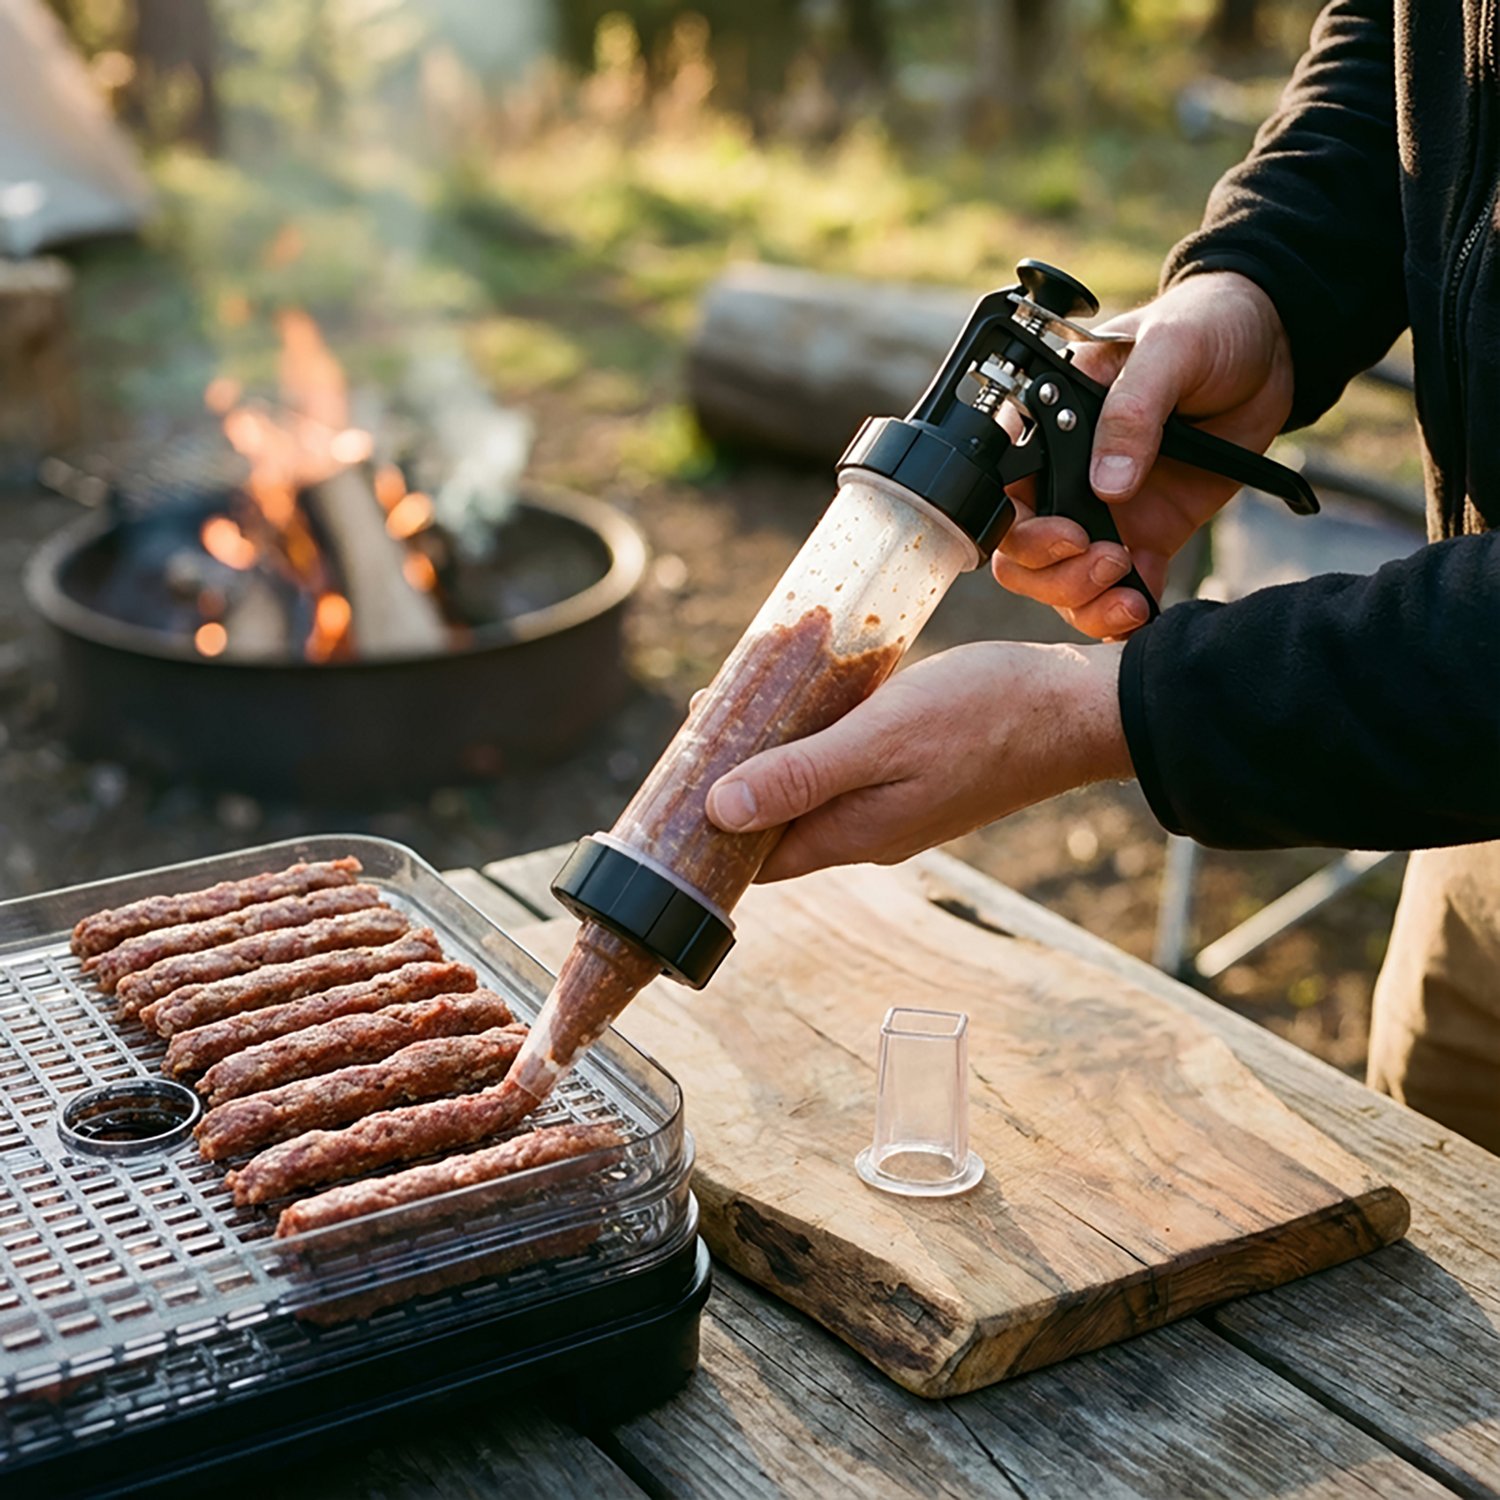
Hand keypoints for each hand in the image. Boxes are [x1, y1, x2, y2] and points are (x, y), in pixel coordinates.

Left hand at [704, 641, 1128, 881]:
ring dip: (777, 752)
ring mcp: (899, 806)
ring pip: (814, 789)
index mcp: (854, 833)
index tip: (670, 787)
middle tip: (705, 718)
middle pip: (779, 821)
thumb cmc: (986, 717)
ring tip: (744, 698)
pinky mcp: (921, 776)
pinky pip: (850, 766)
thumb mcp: (881, 739)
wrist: (1080, 709)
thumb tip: (719, 811)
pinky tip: (814, 696)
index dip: (705, 832)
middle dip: (735, 779)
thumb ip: (802, 778)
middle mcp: (871, 831)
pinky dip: (820, 736)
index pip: (755, 858)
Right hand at [994, 270, 1293, 637]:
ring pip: (1062, 584)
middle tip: (1108, 560)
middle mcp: (1064, 477)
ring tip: (1130, 596)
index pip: (1002, 494)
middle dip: (1056, 575)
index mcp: (1047, 428)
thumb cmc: (1206, 327)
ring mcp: (1104, 513)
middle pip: (1022, 555)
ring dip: (1085, 602)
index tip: (1070, 533)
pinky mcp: (1147, 535)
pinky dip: (1124, 615)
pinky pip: (1120, 591)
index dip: (1021, 529)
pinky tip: (1146, 610)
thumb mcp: (1168, 350)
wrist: (1270, 348)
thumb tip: (1106, 485)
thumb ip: (1133, 412)